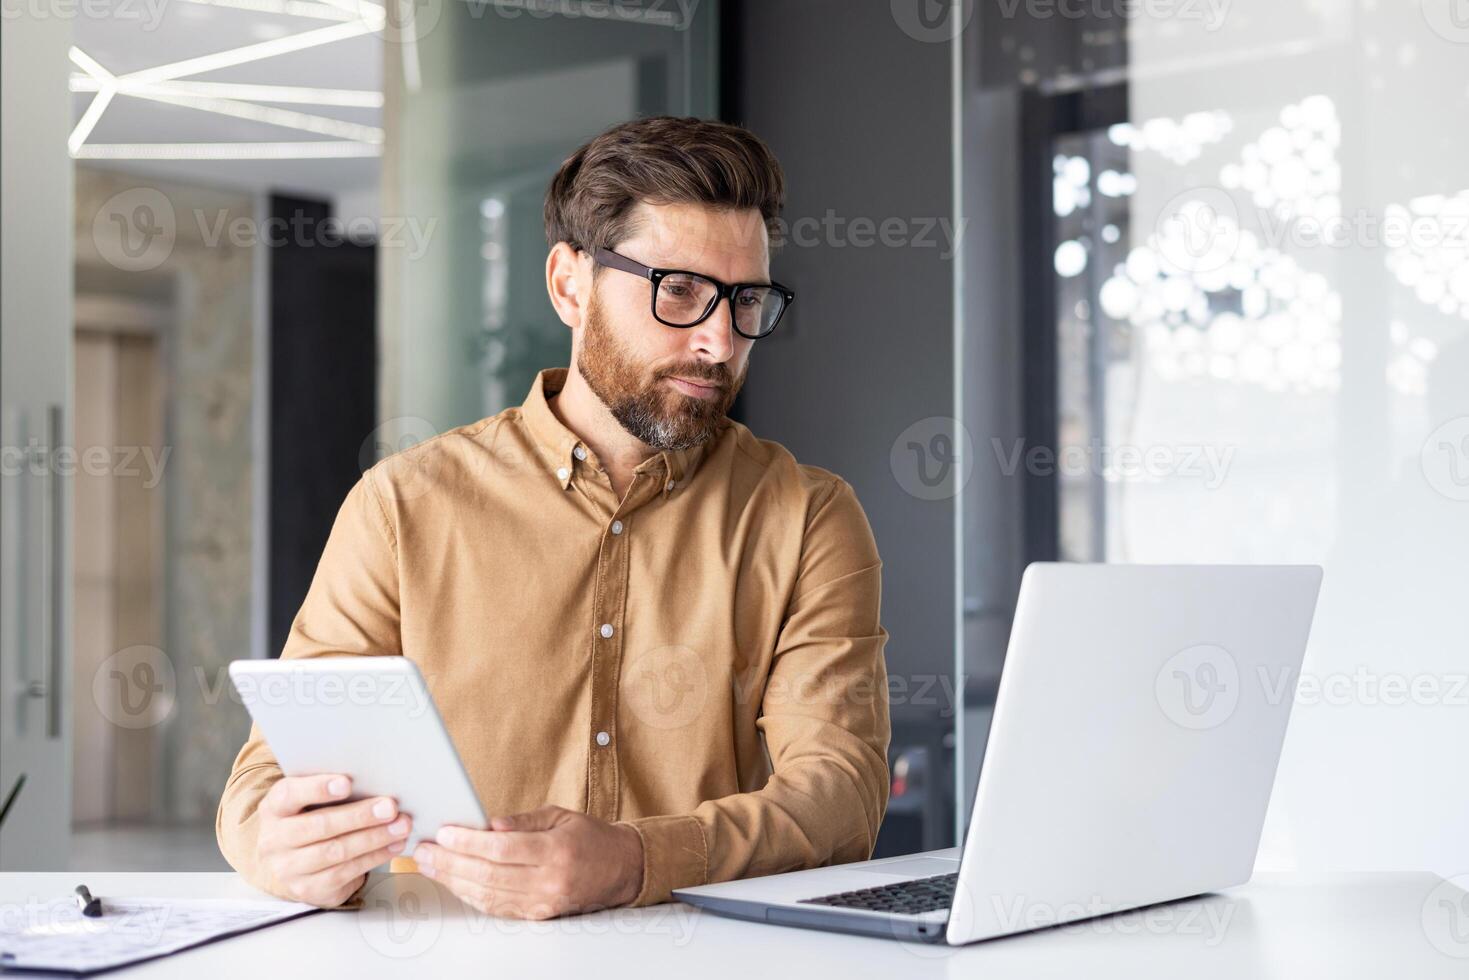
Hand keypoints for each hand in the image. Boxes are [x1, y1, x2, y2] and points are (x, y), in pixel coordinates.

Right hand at [255, 774, 412, 906]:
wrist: (289, 863)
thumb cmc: (308, 820)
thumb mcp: (308, 802)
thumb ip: (331, 791)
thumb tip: (375, 779)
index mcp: (274, 809)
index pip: (289, 794)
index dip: (317, 788)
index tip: (347, 783)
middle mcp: (274, 840)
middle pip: (320, 825)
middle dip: (359, 816)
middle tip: (390, 807)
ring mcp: (288, 868)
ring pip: (336, 851)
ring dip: (374, 838)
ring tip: (401, 826)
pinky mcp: (307, 889)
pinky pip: (345, 873)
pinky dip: (374, 857)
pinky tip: (393, 846)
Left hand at [412, 805, 643, 919]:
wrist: (620, 869)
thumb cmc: (590, 838)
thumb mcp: (559, 816)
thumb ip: (522, 822)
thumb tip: (487, 825)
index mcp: (556, 851)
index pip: (503, 848)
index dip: (469, 842)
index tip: (444, 833)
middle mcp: (549, 882)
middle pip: (489, 874)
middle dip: (450, 862)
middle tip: (423, 851)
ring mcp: (543, 903)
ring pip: (488, 895)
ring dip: (453, 881)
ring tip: (430, 866)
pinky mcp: (538, 915)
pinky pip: (497, 907)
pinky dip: (471, 895)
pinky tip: (454, 882)